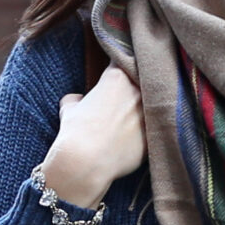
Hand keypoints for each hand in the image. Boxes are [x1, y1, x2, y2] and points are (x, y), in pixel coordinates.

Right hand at [39, 67, 143, 212]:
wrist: (86, 163)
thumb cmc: (75, 133)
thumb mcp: (69, 109)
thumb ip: (76, 100)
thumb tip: (77, 100)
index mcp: (117, 77)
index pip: (124, 61)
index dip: (122, 65)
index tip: (119, 73)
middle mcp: (137, 91)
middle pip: (143, 81)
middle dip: (136, 87)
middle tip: (127, 98)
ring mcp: (148, 112)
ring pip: (153, 105)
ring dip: (146, 108)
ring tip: (133, 120)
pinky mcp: (154, 135)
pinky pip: (156, 128)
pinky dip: (149, 131)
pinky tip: (138, 138)